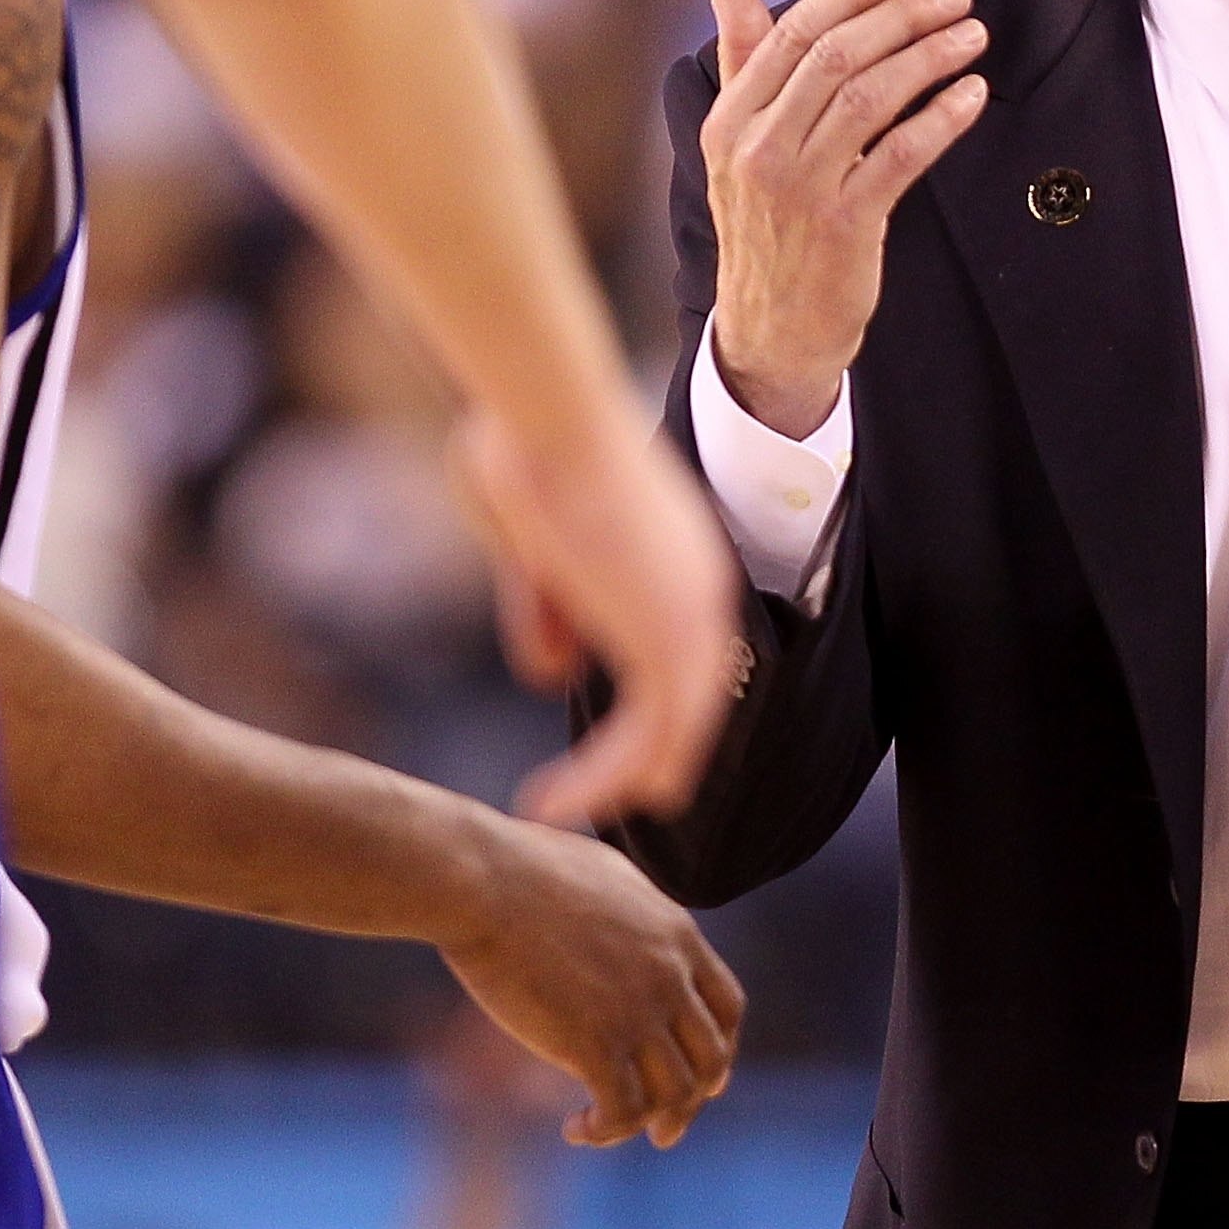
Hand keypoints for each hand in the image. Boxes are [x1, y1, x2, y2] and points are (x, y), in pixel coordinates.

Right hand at [430, 800, 746, 1149]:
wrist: (481, 881)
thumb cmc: (522, 869)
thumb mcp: (606, 878)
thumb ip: (634, 914)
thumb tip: (636, 927)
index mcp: (677, 935)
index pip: (728, 1008)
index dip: (720, 1050)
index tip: (704, 1077)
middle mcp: (669, 978)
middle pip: (709, 1060)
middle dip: (691, 1102)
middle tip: (664, 1129)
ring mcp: (635, 1012)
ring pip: (671, 1095)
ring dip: (645, 1123)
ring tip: (603, 1127)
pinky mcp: (592, 1042)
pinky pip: (621, 1110)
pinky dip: (604, 1130)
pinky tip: (574, 1129)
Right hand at [454, 398, 739, 830]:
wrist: (548, 419)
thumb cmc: (527, 455)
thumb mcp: (531, 547)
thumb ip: (547, 609)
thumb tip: (555, 678)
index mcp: (675, 553)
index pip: (678, 649)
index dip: (652, 706)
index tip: (614, 746)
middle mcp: (700, 586)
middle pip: (689, 696)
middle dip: (653, 752)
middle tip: (612, 796)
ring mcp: (693, 616)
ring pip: (670, 728)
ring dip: (612, 777)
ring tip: (555, 810)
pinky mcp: (670, 644)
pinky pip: (645, 737)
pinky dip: (600, 777)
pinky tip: (548, 801)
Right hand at [700, 0, 992, 437]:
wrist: (770, 330)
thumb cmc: (764, 226)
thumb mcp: (737, 144)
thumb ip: (742, 61)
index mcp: (730, 118)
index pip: (795, 31)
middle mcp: (757, 147)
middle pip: (837, 55)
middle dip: (903, 16)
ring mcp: (798, 187)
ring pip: (871, 97)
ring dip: (930, 58)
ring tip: (973, 36)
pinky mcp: (842, 225)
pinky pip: (900, 155)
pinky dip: (941, 118)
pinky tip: (972, 94)